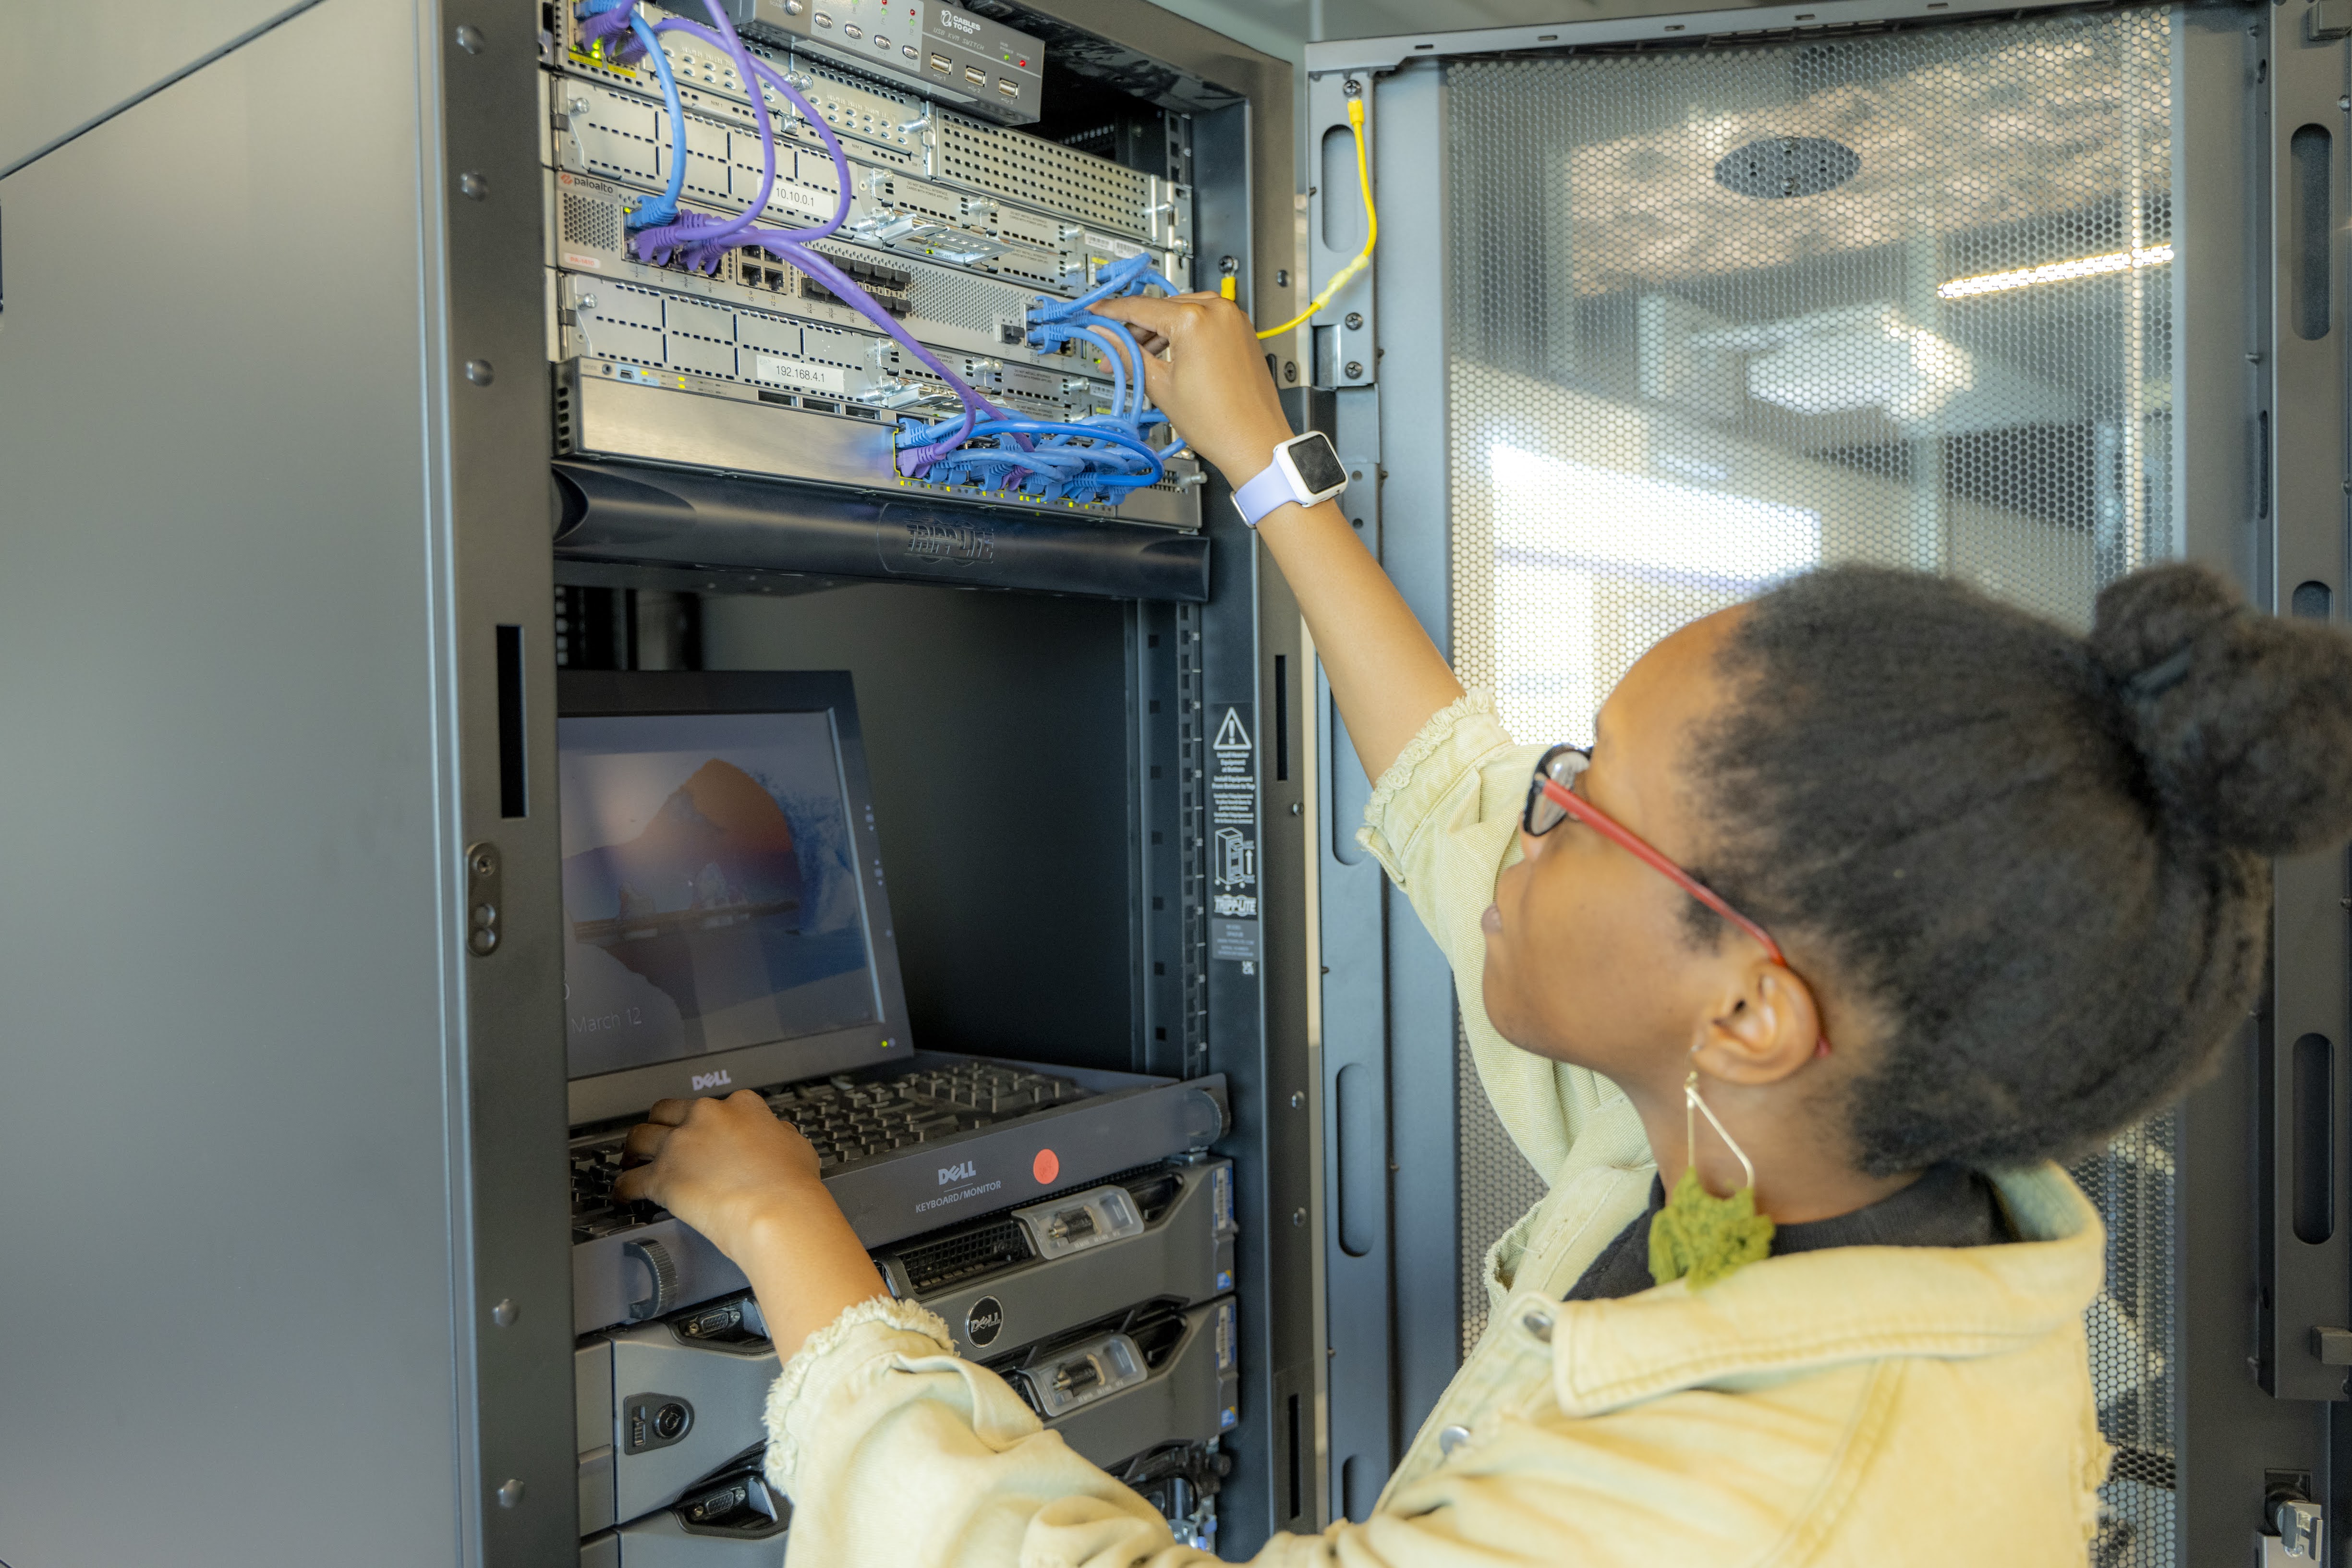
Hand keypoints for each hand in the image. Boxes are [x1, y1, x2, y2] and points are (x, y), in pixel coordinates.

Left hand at [614, 1090, 824, 1261]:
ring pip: (640, 1137)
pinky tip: (624, 1196)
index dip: (708, 1120)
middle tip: (660, 1137)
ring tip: (631, 1160)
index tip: (706, 1131)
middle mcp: (706, 1118)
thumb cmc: (791, 1185)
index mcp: (741, 1107)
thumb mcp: (798, 1145)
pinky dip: (623, 1190)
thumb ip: (779, 1134)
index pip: (716, 1104)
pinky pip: (630, 1182)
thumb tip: (777, 1135)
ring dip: (633, 1149)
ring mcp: (680, 1145)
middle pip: (667, 1111)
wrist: (776, 1211)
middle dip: (660, 1124)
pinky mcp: (661, 1177)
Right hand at [1088, 292, 1295, 485]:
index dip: (1112, 312)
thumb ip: (1128, 354)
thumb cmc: (1219, 422)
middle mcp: (1218, 309)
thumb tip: (1106, 335)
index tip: (1097, 313)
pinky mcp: (1242, 330)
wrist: (1255, 442)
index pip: (1140, 307)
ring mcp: (1234, 318)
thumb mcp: (1159, 386)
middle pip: (1161, 307)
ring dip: (1159, 331)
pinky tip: (1168, 355)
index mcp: (1195, 318)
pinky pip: (1203, 321)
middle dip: (1135, 328)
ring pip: (1182, 313)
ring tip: (1142, 359)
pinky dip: (1183, 334)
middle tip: (1114, 348)